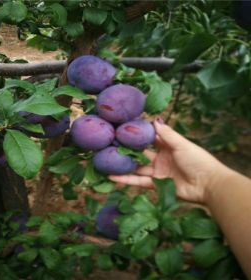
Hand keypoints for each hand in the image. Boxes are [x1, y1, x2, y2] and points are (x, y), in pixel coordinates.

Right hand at [109, 119, 228, 203]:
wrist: (208, 185)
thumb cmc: (197, 160)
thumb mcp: (181, 144)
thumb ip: (167, 134)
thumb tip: (154, 120)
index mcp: (167, 146)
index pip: (149, 138)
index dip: (137, 134)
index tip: (122, 128)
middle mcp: (160, 158)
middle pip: (140, 153)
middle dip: (127, 149)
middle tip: (109, 144)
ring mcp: (157, 171)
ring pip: (136, 167)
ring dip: (123, 165)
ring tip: (106, 161)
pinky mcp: (155, 184)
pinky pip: (138, 181)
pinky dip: (125, 179)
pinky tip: (111, 176)